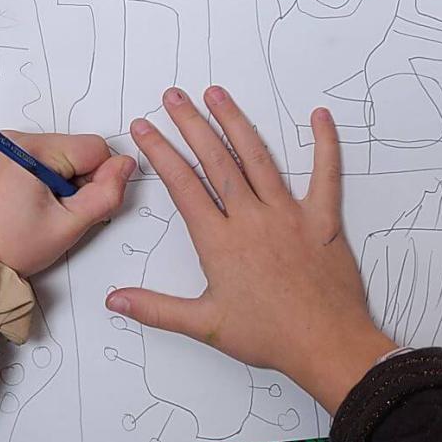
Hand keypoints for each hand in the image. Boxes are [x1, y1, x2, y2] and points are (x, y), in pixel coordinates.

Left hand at [0, 133, 135, 276]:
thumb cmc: (8, 246)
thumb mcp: (68, 226)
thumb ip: (106, 194)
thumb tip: (125, 165)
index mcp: (29, 149)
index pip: (94, 148)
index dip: (98, 180)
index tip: (75, 206)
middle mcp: (13, 138)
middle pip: (74, 150)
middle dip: (75, 182)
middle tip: (53, 212)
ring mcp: (2, 145)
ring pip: (58, 155)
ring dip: (58, 182)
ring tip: (37, 210)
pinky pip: (37, 159)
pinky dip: (41, 179)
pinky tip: (26, 203)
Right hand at [105, 86, 394, 411]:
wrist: (329, 347)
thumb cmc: (269, 337)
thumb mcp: (205, 324)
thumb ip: (155, 308)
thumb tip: (112, 300)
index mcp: (220, 240)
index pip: (183, 184)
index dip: (160, 152)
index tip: (144, 127)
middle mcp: (251, 219)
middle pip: (215, 161)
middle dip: (191, 124)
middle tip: (173, 95)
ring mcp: (288, 215)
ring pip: (257, 159)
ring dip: (235, 122)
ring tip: (217, 93)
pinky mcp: (323, 220)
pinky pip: (326, 176)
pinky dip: (325, 144)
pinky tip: (320, 116)